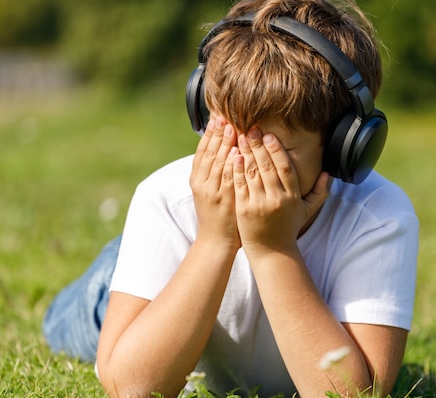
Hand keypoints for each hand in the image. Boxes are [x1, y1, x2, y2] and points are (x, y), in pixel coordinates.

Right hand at [189, 116, 239, 247]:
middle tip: (224, 116)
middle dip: (217, 134)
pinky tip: (238, 152)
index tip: (216, 119)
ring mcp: (212, 192)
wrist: (216, 242)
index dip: (209, 134)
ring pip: (217, 163)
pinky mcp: (223, 200)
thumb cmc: (218, 217)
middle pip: (209, 153)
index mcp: (197, 180)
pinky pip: (228, 179)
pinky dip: (231, 165)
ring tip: (232, 128)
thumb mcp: (211, 192)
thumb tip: (225, 152)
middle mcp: (202, 183)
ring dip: (225, 145)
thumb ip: (215, 173)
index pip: (202, 151)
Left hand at [231, 127, 328, 255]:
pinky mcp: (244, 210)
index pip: (285, 168)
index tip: (269, 135)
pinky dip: (237, 169)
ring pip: (252, 173)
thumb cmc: (288, 229)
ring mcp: (259, 204)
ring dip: (246, 152)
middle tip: (251, 128)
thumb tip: (328, 174)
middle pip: (267, 166)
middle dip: (258, 145)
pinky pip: (240, 185)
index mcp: (292, 197)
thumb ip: (319, 192)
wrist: (272, 253)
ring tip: (240, 136)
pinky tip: (234, 155)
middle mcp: (277, 199)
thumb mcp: (307, 211)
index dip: (277, 150)